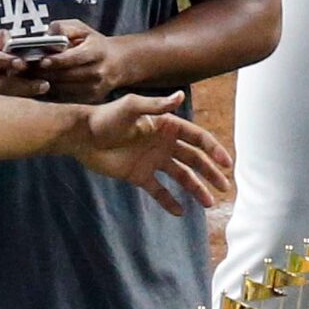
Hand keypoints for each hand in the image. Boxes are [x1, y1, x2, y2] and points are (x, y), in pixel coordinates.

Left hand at [31, 20, 126, 102]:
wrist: (116, 63)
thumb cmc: (93, 43)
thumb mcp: (82, 29)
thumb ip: (64, 28)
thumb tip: (47, 35)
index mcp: (97, 51)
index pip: (75, 58)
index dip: (57, 60)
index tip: (41, 60)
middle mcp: (97, 72)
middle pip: (66, 75)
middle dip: (44, 73)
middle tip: (25, 70)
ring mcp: (94, 88)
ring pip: (63, 89)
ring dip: (44, 83)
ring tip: (28, 77)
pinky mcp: (89, 99)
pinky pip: (65, 97)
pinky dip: (51, 91)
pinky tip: (39, 84)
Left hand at [69, 92, 231, 214]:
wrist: (83, 136)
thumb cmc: (106, 117)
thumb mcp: (132, 107)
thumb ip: (156, 105)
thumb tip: (181, 96)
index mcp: (166, 126)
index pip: (197, 139)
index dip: (214, 150)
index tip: (226, 164)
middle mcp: (163, 143)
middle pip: (194, 160)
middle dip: (210, 173)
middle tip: (224, 188)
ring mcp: (152, 160)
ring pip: (181, 177)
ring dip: (195, 189)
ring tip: (208, 204)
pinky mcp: (139, 175)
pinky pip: (158, 190)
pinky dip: (169, 201)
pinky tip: (180, 211)